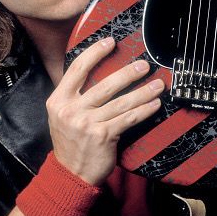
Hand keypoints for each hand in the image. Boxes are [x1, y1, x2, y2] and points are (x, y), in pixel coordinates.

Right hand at [46, 37, 164, 185]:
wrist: (70, 173)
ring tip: (158, 84)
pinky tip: (154, 104)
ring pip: (121, 102)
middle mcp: (71, 110)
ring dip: (143, 92)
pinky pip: (128, 119)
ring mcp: (87, 123)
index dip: (95, 52)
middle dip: (128, 73)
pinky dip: (144, 110)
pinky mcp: (103, 136)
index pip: (77, 68)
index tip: (110, 42)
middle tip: (144, 65)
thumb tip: (95, 71)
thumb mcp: (61, 115)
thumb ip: (74, 95)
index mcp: (59, 100)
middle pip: (104, 84)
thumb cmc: (70, 142)